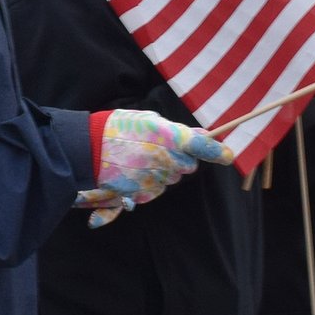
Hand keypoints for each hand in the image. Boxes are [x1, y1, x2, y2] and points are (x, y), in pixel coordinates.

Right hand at [81, 110, 236, 225]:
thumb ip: (177, 130)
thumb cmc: (118, 128)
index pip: (200, 145)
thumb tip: (203, 133)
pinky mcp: (141, 195)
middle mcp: (164, 161)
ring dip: (164, 171)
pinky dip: (150, 183)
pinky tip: (135, 173)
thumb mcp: (149, 119)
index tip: (228, 155)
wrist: (87, 148)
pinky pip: (156, 190)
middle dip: (180, 159)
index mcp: (168, 137)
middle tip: (160, 148)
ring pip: (171, 179)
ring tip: (141, 158)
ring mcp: (153, 180)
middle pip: (187, 166)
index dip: (217, 151)